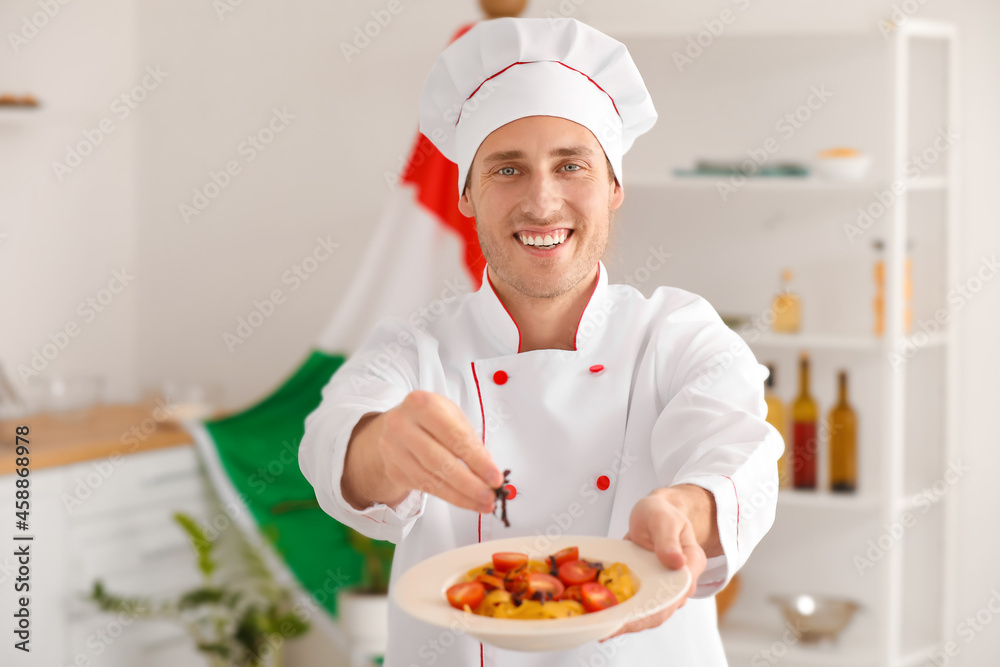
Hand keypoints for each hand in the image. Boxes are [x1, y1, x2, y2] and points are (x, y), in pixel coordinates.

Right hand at [364, 390, 503, 512]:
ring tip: (483, 502)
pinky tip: (466, 500)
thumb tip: (488, 471)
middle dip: (469, 483)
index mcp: (422, 404)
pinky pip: (425, 487)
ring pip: (432, 480)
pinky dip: (449, 497)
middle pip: (440, 462)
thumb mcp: (452, 417)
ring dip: (461, 495)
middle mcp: (402, 425)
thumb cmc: (431, 419)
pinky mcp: (392, 469)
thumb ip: (470, 441)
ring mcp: (393, 449)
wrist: (396, 426)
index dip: (477, 460)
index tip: (495, 477)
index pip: (454, 437)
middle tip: (490, 495)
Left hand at [601, 487, 707, 640]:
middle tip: (609, 629)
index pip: (678, 592)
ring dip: (626, 623)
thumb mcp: (663, 519)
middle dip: (636, 622)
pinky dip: (621, 613)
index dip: (658, 607)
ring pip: (649, 613)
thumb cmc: (661, 514)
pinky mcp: (647, 589)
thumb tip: (676, 562)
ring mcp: (662, 588)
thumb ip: (668, 539)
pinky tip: (601, 620)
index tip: (637, 615)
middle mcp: (679, 582)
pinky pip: (636, 605)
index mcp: (691, 564)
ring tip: (602, 630)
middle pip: (662, 609)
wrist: (654, 514)